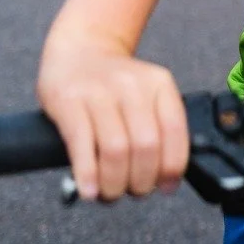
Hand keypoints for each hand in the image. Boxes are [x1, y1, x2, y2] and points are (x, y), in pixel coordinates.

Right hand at [37, 40, 188, 202]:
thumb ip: (159, 126)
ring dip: (114, 184)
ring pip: (116, 149)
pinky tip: (88, 191)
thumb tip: (167, 180)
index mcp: (159, 84)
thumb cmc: (114, 85)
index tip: (165, 187)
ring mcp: (99, 91)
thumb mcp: (147, 93)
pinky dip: (88, 174)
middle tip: (132, 192)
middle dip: (141, 181)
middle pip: (146, 146)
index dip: (172, 168)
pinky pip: (82, 144)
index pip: (175, 132)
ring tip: (110, 194)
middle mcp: (132, 85)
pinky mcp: (68, 100)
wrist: (78, 49)